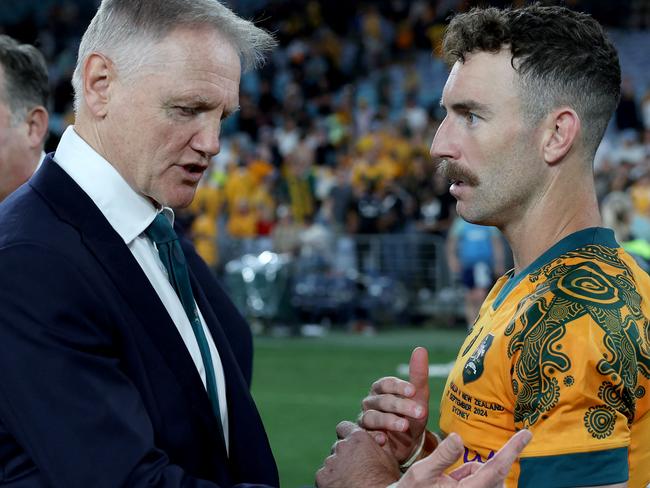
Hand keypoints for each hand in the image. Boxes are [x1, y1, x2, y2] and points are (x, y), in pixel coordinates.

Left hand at [315, 421, 399, 487]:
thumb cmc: (385, 481)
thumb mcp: (389, 459)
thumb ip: (381, 444)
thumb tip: (379, 437)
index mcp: (358, 439)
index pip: (345, 427)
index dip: (348, 435)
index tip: (352, 445)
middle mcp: (342, 446)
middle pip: (338, 447)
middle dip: (344, 455)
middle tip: (354, 468)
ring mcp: (330, 462)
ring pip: (331, 462)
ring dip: (337, 468)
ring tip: (350, 480)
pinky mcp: (322, 477)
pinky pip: (324, 476)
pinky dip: (330, 481)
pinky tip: (343, 486)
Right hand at [360, 347, 429, 462]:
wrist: (408, 445)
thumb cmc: (412, 416)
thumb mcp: (418, 397)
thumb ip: (418, 375)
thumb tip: (421, 349)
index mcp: (382, 389)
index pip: (386, 383)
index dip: (399, 386)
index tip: (413, 391)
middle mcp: (371, 402)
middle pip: (382, 401)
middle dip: (401, 406)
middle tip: (420, 412)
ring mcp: (366, 419)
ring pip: (372, 416)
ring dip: (388, 421)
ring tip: (404, 426)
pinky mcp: (364, 436)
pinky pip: (365, 435)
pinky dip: (374, 436)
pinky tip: (383, 440)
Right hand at [397, 429, 531, 487]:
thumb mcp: (422, 473)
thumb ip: (443, 455)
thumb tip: (459, 437)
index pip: (496, 468)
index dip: (512, 449)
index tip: (527, 434)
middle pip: (492, 474)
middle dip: (481, 465)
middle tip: (457, 471)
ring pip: (485, 477)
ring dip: (473, 473)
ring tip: (447, 481)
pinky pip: (478, 482)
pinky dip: (469, 477)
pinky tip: (451, 483)